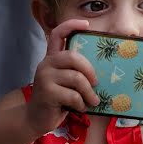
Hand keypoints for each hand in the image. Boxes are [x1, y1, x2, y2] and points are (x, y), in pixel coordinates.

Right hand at [27, 19, 98, 134]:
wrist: (37, 119)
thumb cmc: (58, 100)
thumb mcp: (68, 83)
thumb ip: (77, 72)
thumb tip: (105, 70)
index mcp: (52, 58)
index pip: (58, 34)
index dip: (71, 25)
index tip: (86, 24)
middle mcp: (46, 63)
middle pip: (74, 57)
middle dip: (90, 71)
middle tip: (96, 84)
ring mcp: (44, 77)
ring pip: (77, 78)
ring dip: (89, 93)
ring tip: (93, 101)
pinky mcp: (46, 92)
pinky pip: (73, 95)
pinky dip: (81, 104)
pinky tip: (80, 108)